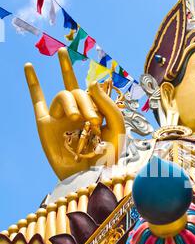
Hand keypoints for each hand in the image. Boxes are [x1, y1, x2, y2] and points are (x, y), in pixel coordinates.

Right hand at [25, 48, 125, 179]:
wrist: (90, 178)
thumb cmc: (108, 156)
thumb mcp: (116, 127)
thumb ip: (107, 103)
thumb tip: (89, 82)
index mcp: (95, 113)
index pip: (92, 92)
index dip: (96, 99)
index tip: (99, 119)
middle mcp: (77, 113)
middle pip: (77, 91)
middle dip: (85, 102)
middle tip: (91, 120)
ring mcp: (60, 118)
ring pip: (62, 96)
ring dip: (70, 103)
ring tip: (76, 118)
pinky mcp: (46, 126)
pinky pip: (37, 100)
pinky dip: (33, 82)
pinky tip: (28, 66)